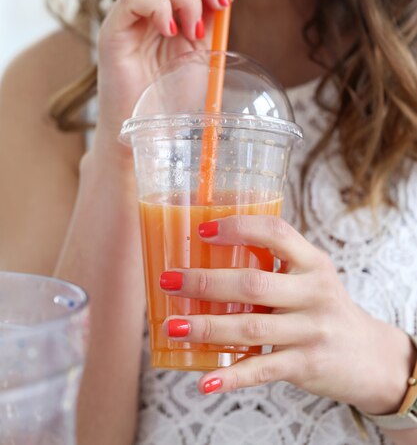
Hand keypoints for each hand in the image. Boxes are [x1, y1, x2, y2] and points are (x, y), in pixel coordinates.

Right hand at [95, 0, 250, 145]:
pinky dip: (159, 7)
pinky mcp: (112, 31)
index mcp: (170, 7)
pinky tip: (170, 31)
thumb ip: (216, 12)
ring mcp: (128, 17)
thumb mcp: (206, 50)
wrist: (151, 133)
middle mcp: (147, 6)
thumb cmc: (174, 97)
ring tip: (193, 32)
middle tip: (219, 4)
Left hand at [160, 215, 412, 413]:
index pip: (276, 232)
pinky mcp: (307, 365)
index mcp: (313, 262)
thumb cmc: (324, 307)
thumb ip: (274, 264)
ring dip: (206, 328)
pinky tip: (204, 380)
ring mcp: (311, 330)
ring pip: (251, 327)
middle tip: (170, 280)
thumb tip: (207, 251)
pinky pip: (263, 370)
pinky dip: (231, 377)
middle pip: (253, 283)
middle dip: (205, 282)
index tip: (201, 231)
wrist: (368, 355)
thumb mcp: (311, 276)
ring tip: (172, 326)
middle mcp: (314, 292)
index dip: (237, 228)